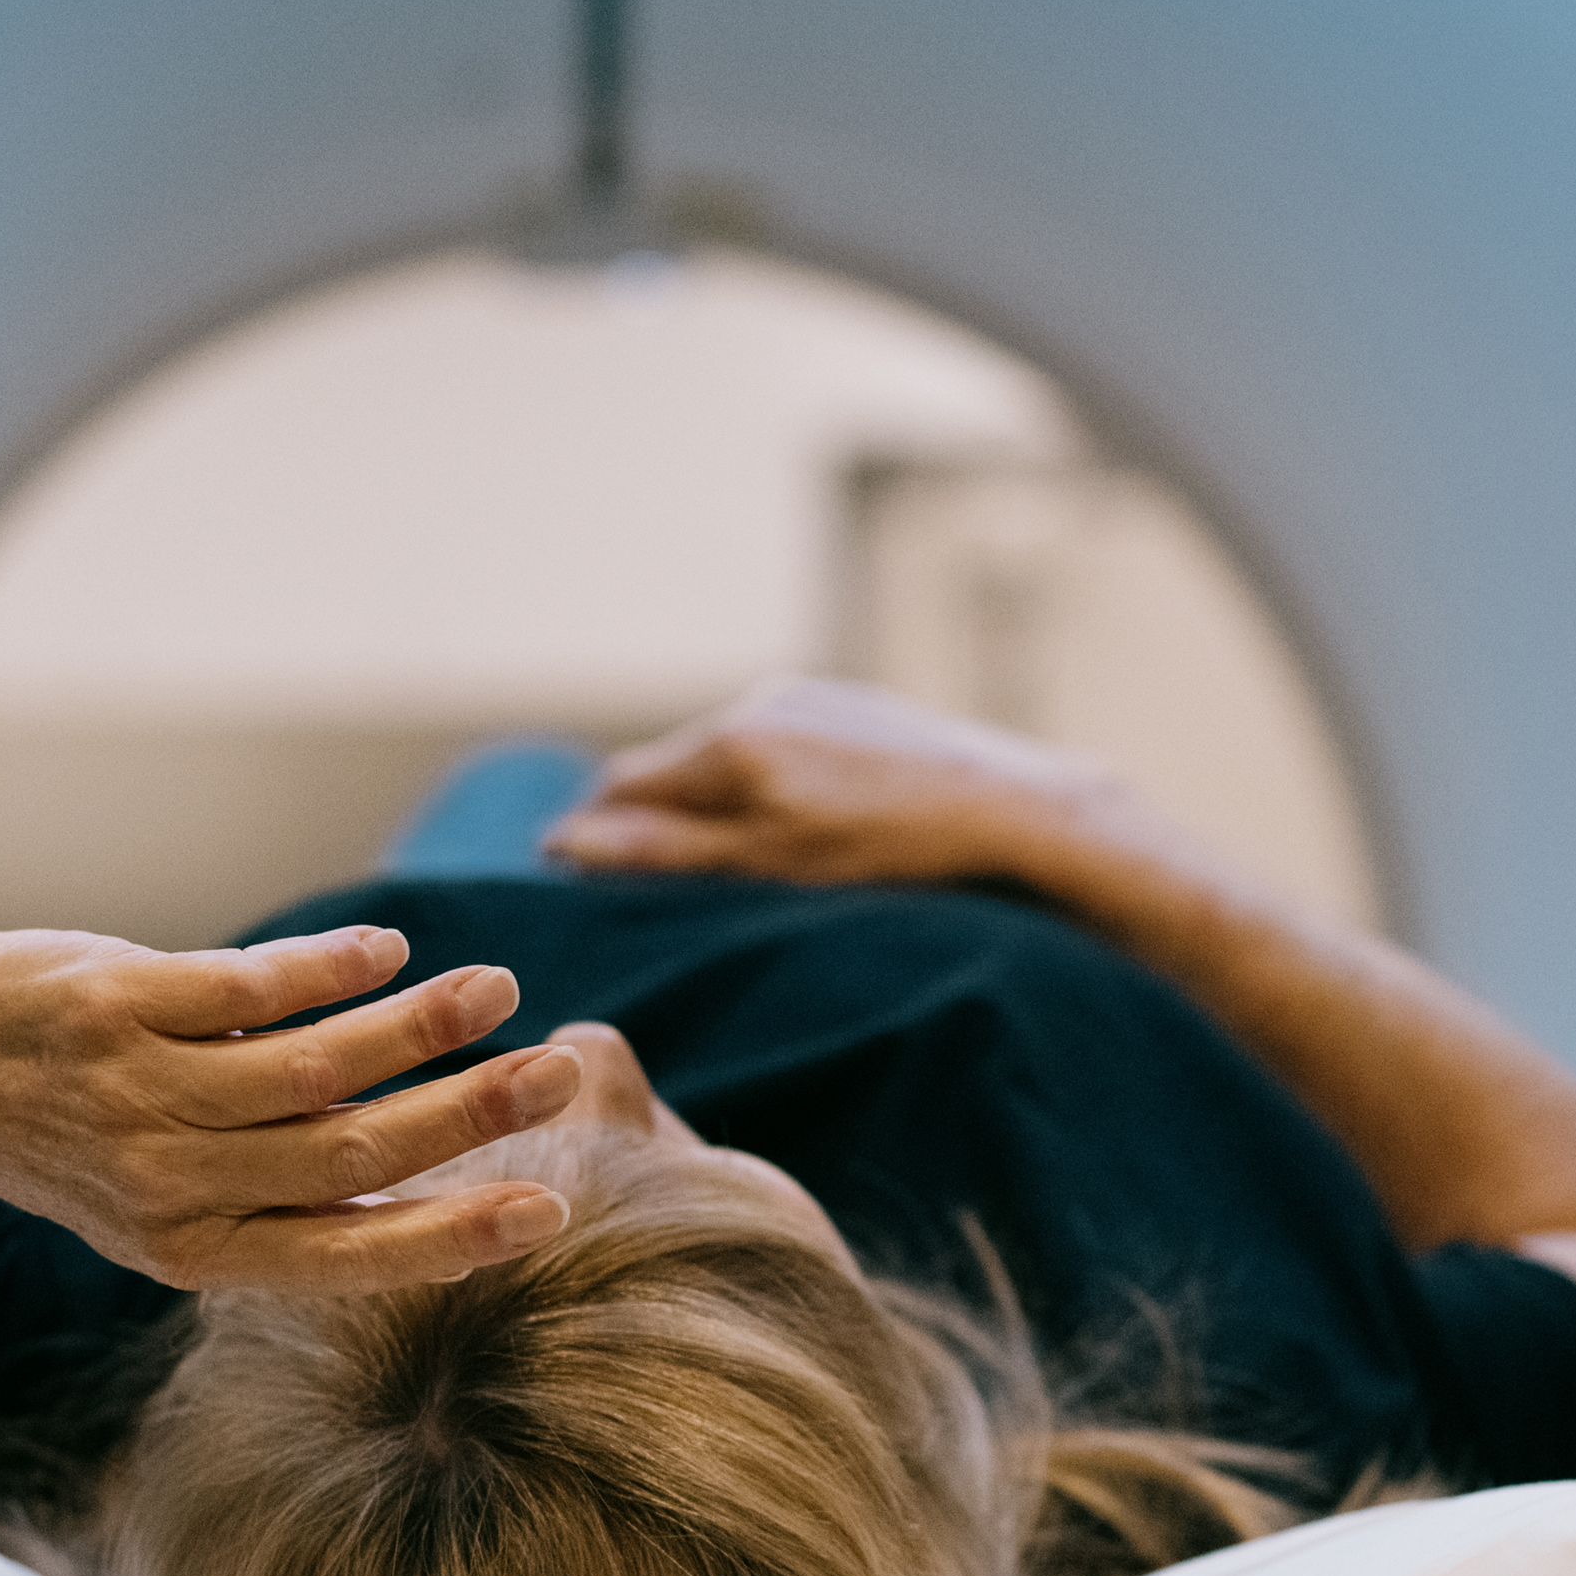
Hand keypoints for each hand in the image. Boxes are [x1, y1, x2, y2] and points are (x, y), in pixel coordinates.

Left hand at [0, 923, 584, 1293]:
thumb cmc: (79, 1134)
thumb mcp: (167, 1204)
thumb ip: (282, 1198)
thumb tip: (434, 1184)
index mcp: (193, 1251)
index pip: (346, 1252)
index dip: (450, 1235)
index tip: (546, 1211)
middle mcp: (168, 1184)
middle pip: (350, 1148)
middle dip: (469, 1113)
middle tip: (560, 1073)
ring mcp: (139, 1093)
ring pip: (312, 1064)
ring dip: (420, 1025)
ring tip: (496, 992)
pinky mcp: (117, 1005)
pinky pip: (245, 986)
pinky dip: (330, 966)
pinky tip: (385, 951)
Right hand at [540, 676, 1132, 888]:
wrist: (1009, 807)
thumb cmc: (890, 852)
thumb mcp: (767, 867)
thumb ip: (665, 850)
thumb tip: (567, 841)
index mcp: (729, 742)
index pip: (620, 785)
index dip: (593, 833)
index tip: (580, 878)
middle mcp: (757, 701)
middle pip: (670, 765)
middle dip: (652, 814)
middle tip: (653, 881)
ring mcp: (807, 695)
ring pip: (726, 753)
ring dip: (713, 797)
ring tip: (738, 859)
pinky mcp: (850, 702)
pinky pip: (779, 739)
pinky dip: (768, 780)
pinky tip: (805, 823)